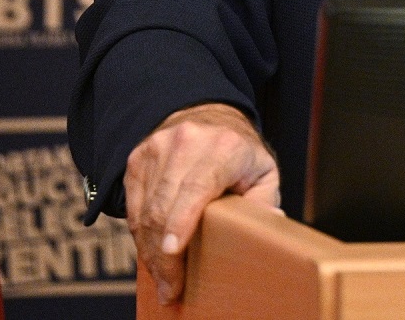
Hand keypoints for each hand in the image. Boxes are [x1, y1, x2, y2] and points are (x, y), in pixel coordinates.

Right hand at [124, 102, 279, 307]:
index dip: (181, 220)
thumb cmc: (240, 153)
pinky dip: (141, 234)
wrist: (208, 115)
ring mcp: (158, 148)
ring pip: (145, 211)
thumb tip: (270, 223)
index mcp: (225, 147)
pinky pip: (134, 206)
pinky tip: (152, 253)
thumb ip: (264, 200)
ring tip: (163, 278)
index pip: (197, 186)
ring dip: (150, 251)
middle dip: (165, 255)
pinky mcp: (138, 158)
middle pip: (165, 206)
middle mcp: (188, 143)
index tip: (172, 251)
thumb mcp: (263, 171)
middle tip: (171, 288)